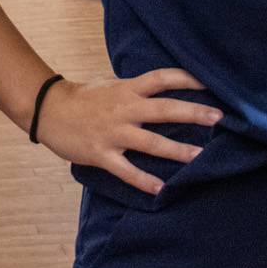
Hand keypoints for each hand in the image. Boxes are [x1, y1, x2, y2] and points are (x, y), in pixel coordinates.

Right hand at [35, 69, 221, 196]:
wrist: (48, 111)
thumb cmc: (83, 97)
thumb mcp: (110, 84)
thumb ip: (135, 87)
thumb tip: (163, 86)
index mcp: (127, 89)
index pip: (162, 78)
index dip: (186, 78)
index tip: (209, 81)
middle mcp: (124, 109)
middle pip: (164, 109)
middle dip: (192, 112)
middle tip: (218, 117)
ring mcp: (113, 133)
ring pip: (151, 142)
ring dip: (177, 150)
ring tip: (200, 157)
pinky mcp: (102, 155)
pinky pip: (127, 170)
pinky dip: (144, 181)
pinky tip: (162, 189)